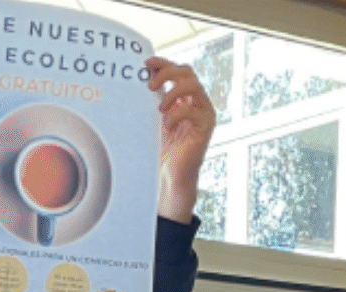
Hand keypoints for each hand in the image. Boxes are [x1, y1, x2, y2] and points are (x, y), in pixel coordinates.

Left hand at [146, 58, 216, 223]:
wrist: (170, 174)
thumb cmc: (162, 148)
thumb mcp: (154, 118)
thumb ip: (153, 99)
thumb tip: (139, 78)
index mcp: (185, 97)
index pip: (178, 70)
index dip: (164, 63)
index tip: (146, 64)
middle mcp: (197, 102)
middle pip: (187, 71)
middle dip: (167, 73)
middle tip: (150, 85)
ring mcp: (204, 113)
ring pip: (193, 85)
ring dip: (173, 91)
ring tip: (159, 107)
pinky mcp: (205, 127)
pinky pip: (193, 110)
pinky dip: (176, 115)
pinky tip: (167, 126)